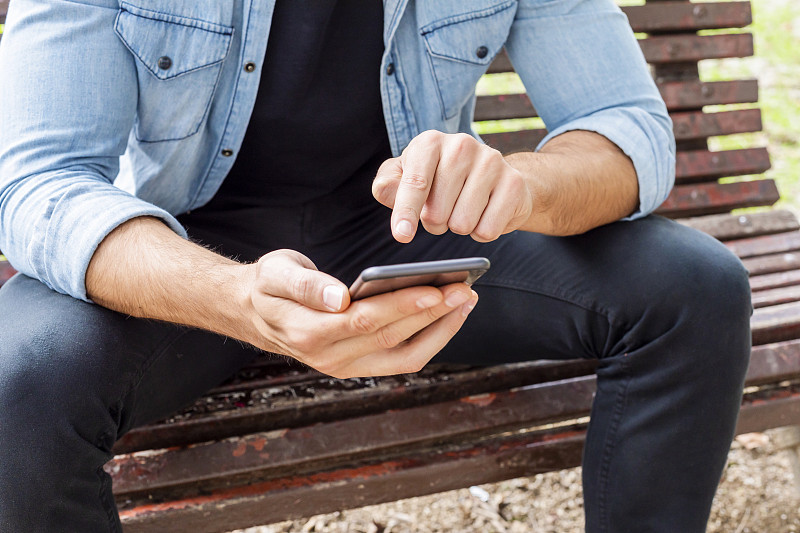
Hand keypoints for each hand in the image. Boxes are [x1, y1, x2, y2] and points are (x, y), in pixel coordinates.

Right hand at [245, 249, 477, 377]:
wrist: (257, 313)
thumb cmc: (270, 286)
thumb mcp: (276, 273)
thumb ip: (305, 285)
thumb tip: (340, 298)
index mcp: (309, 333)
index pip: (366, 320)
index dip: (403, 306)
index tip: (436, 288)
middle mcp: (330, 358)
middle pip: (392, 337)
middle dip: (433, 313)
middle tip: (466, 290)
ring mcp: (347, 367)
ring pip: (404, 355)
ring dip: (439, 330)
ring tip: (465, 301)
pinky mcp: (361, 366)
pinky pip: (403, 358)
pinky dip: (430, 339)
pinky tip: (448, 314)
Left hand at [372, 130, 532, 242]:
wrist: (491, 176)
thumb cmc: (437, 178)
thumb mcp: (405, 178)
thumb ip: (388, 186)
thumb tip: (387, 193)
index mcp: (430, 142)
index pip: (415, 183)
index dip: (406, 212)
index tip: (402, 235)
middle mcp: (461, 145)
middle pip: (437, 212)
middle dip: (435, 222)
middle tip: (443, 208)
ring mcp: (491, 161)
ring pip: (462, 224)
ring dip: (458, 227)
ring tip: (462, 208)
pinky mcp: (514, 183)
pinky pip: (488, 230)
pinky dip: (481, 232)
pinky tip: (483, 213)